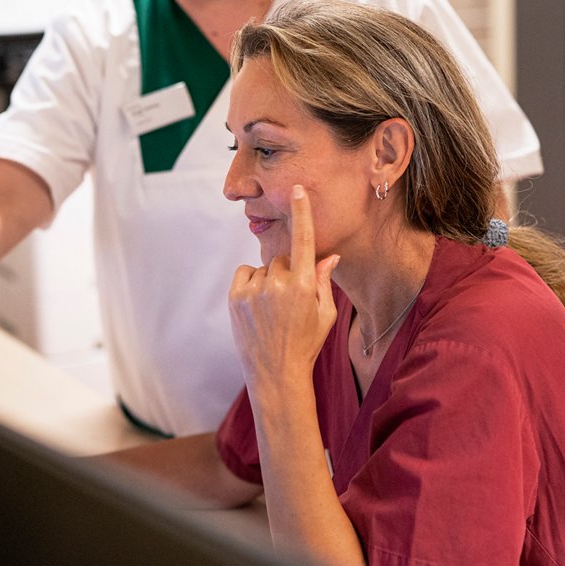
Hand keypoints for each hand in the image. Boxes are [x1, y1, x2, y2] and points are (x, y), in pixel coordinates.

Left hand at [228, 184, 339, 390]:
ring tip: (271, 312)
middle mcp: (279, 284)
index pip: (304, 241)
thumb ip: (324, 281)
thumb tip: (329, 255)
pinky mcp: (235, 297)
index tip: (297, 190)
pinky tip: (256, 307)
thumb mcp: (324, 314)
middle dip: (287, 275)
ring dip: (267, 282)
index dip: (302, 213)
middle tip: (288, 304)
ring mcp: (254, 290)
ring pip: (264, 269)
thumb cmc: (306, 344)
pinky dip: (250, 284)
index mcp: (305, 286)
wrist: (276, 375)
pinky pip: (245, 274)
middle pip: (282, 261)